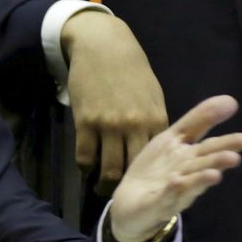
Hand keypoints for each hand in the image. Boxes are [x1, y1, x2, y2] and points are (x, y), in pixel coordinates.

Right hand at [62, 11, 168, 195]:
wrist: (103, 46)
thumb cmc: (130, 69)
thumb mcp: (152, 94)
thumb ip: (152, 121)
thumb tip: (153, 145)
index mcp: (156, 119)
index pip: (157, 159)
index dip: (152, 177)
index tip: (145, 185)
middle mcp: (134, 126)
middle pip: (133, 169)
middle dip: (127, 186)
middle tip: (121, 194)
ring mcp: (108, 125)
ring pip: (108, 168)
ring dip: (103, 183)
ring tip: (99, 187)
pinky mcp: (85, 122)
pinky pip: (84, 156)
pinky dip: (85, 168)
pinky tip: (86, 169)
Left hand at [109, 95, 241, 241]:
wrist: (131, 202)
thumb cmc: (157, 168)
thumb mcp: (173, 138)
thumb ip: (199, 120)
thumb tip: (231, 100)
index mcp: (191, 158)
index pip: (210, 148)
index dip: (227, 143)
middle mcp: (187, 175)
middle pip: (203, 166)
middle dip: (217, 162)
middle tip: (234, 157)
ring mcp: (173, 192)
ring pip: (189, 184)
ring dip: (200, 179)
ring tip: (214, 174)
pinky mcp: (156, 203)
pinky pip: (165, 197)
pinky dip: (171, 190)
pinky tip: (176, 182)